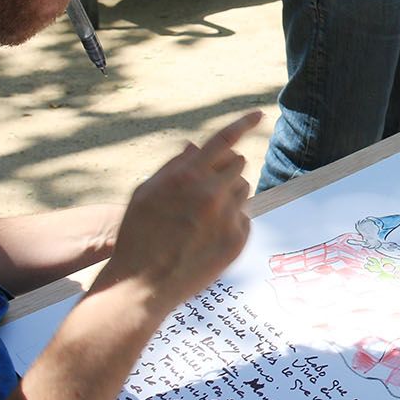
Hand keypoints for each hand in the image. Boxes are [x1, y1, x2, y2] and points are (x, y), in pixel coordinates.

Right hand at [104, 111, 260, 310]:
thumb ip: (175, 166)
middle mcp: (211, 192)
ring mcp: (227, 216)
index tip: (260, 114)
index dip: (243, 123)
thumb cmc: (139, 235)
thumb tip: (196, 146)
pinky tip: (207, 238)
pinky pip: (244, 217)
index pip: (223, 140)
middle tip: (207, 189)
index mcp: (187, 175)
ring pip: (243, 190)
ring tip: (203, 218)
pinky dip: (231, 222)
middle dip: (226, 170)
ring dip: (230, 195)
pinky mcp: (237, 239)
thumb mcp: (146, 193)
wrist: (143, 285)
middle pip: (238, 163)